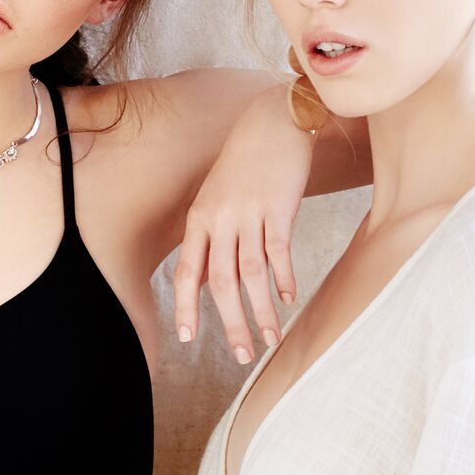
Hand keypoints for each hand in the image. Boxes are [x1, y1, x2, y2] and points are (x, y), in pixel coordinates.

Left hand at [171, 88, 310, 364]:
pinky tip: (288, 300)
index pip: (187, 272)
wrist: (273, 120)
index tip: (189, 339)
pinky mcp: (279, 207)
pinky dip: (284, 280)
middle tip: (242, 355)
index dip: (186, 308)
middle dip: (231, 323)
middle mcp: (220, 218)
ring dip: (261, 312)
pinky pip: (279, 252)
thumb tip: (203, 285)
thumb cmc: (244, 165)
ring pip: (252, 274)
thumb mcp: (216, 201)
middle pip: (221, 283)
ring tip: (270, 339)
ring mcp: (249, 212)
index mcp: (200, 219)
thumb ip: (209, 242)